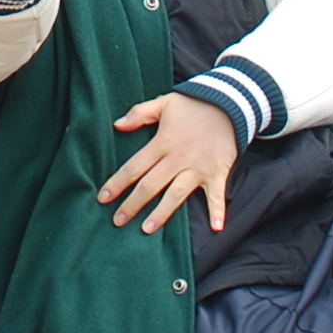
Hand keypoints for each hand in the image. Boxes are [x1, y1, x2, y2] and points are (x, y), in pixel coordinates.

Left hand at [99, 94, 241, 233]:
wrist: (229, 104)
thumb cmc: (194, 104)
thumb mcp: (164, 103)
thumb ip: (139, 113)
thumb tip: (117, 125)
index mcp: (162, 143)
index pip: (134, 167)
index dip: (117, 183)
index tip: (103, 198)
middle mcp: (177, 158)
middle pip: (150, 185)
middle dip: (132, 204)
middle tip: (118, 221)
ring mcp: (198, 168)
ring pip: (176, 195)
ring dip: (161, 213)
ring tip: (146, 229)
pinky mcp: (217, 172)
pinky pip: (217, 194)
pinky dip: (218, 211)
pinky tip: (216, 228)